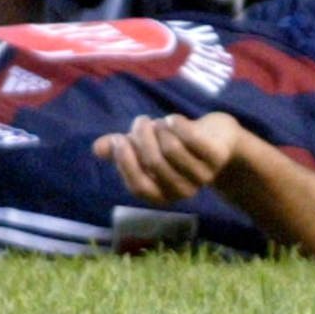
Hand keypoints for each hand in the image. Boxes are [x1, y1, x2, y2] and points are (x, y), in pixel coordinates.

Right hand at [92, 112, 245, 204]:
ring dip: (161, 129)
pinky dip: (177, 124)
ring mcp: (202, 176)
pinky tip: (173, 118)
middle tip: (139, 121)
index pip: (139, 187)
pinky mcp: (217, 157)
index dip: (125, 162)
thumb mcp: (145, 147)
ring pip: (172, 150)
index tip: (119, 139)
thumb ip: (121, 149)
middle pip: (154, 164)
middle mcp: (183, 191)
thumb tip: (97, 148)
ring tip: (160, 122)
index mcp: (163, 195)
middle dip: (142, 137)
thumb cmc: (174, 143)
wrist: (217, 136)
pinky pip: (191, 139)